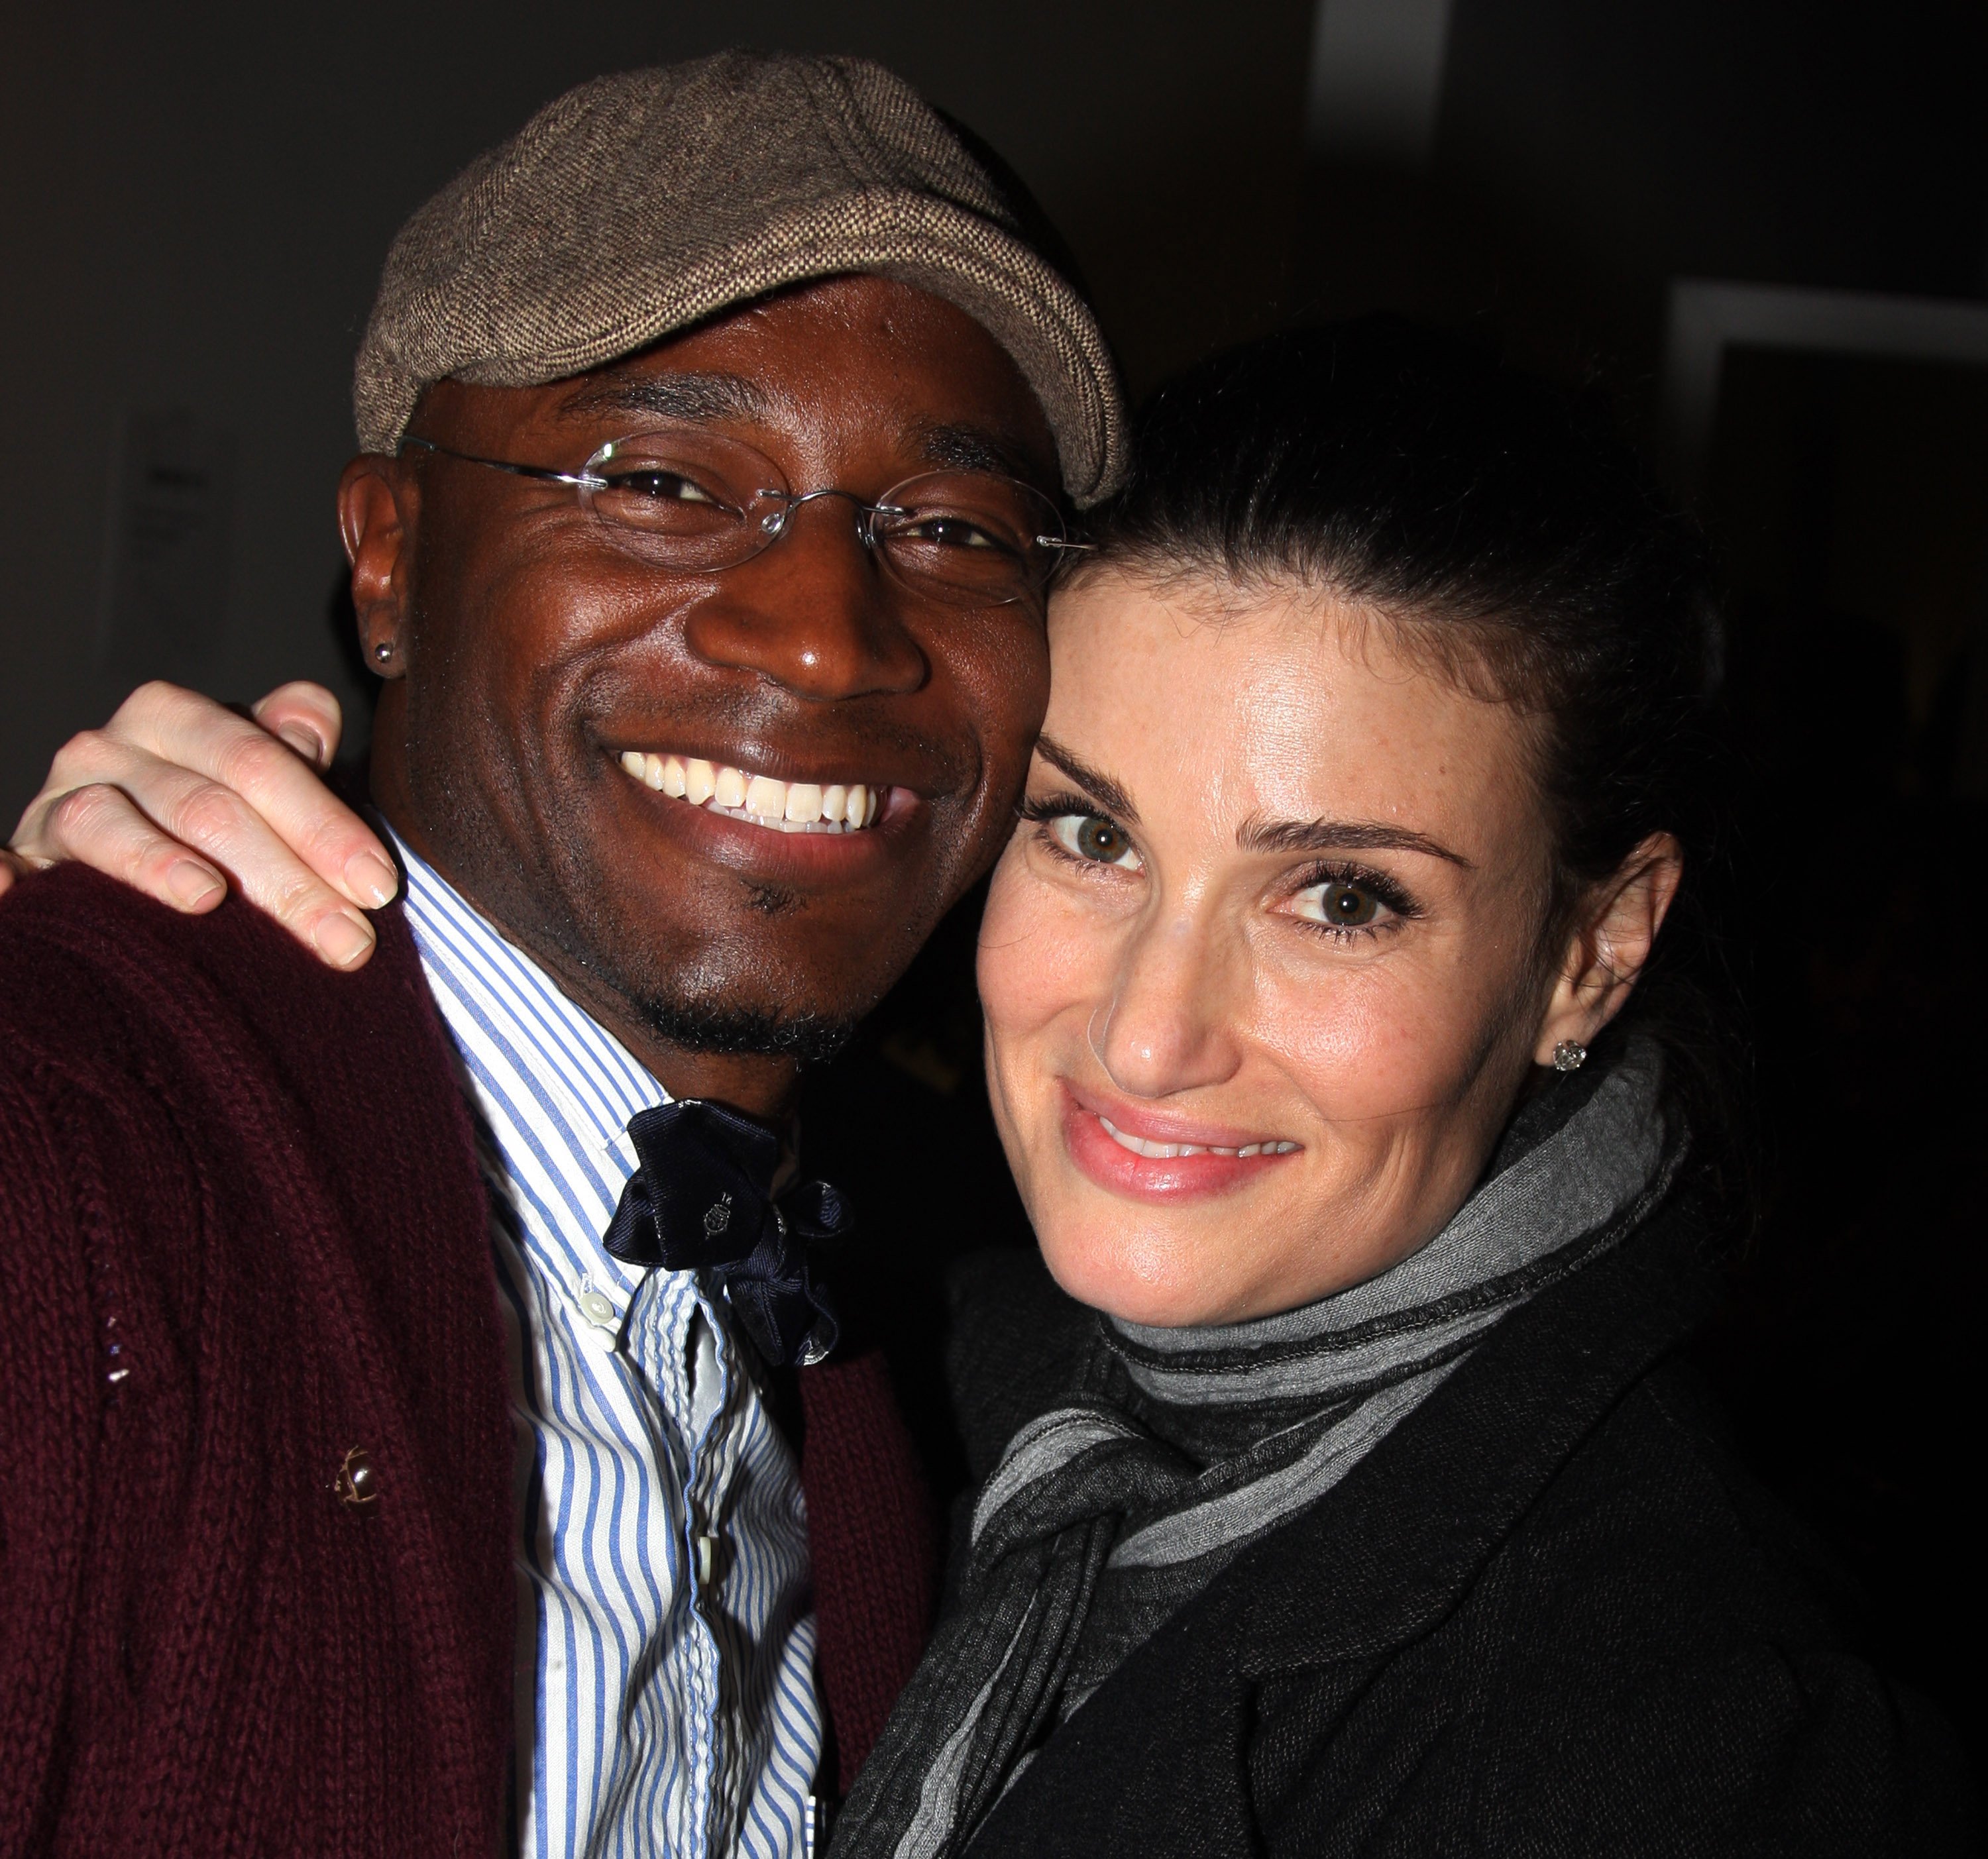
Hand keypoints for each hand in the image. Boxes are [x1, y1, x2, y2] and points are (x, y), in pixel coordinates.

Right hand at [3, 681, 395, 969]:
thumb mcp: (250, 781)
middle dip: (285, 879)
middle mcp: (111, 748)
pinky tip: (17, 888)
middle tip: (345, 941)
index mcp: (176, 719)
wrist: (103, 854)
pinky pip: (6, 863)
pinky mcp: (20, 856)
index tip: (379, 889)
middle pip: (207, 805)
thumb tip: (312, 721)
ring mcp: (58, 800)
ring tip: (207, 899)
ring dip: (157, 862)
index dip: (325, 824)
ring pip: (113, 824)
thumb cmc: (203, 822)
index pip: (260, 762)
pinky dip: (4, 876)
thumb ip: (285, 753)